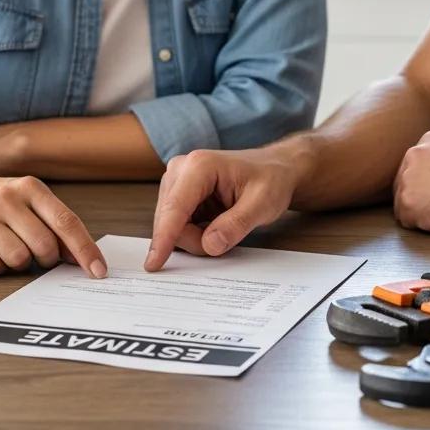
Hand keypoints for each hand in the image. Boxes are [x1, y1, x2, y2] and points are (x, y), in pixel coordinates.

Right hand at [0, 168, 107, 278]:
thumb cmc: (2, 202)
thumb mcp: (31, 201)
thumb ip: (57, 224)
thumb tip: (82, 257)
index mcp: (31, 187)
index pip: (66, 222)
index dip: (85, 249)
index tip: (99, 271)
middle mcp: (7, 198)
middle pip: (44, 245)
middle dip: (48, 259)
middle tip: (41, 255)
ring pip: (19, 259)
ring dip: (22, 263)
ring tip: (13, 248)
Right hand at [144, 147, 304, 269]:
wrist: (275, 169)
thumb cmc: (271, 179)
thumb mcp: (263, 203)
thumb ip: (237, 224)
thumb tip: (209, 245)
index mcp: (199, 166)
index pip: (174, 208)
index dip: (164, 238)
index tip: (154, 264)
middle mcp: (181, 169)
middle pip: (170, 221)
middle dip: (195, 239)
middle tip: (228, 234)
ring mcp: (177, 181)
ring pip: (172, 226)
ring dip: (196, 237)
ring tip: (226, 223)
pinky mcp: (178, 193)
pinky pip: (177, 225)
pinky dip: (195, 233)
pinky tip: (215, 223)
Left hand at [393, 131, 429, 238]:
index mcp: (428, 140)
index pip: (415, 168)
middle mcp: (413, 154)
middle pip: (405, 184)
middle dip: (422, 198)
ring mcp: (408, 178)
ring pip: (403, 204)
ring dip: (422, 213)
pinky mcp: (408, 204)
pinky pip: (407, 223)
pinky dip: (424, 227)